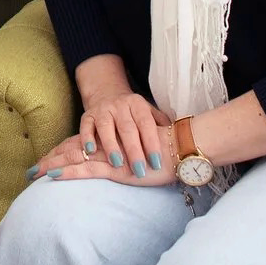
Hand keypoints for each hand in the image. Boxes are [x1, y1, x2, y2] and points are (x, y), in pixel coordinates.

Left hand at [31, 115, 177, 188]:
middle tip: (32, 170)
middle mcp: (106, 145)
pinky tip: (54, 176)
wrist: (179, 149)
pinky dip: (69, 173)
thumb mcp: (142, 154)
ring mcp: (109, 156)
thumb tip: (124, 164)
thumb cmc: (164, 153)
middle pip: (71, 150)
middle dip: (51, 160)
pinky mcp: (115, 168)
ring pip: (74, 158)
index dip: (62, 152)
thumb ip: (129, 156)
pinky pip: (87, 170)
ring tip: (35, 173)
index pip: (80, 144)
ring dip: (53, 166)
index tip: (46, 160)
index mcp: (110, 141)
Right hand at [56, 89, 172, 181]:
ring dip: (111, 145)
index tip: (157, 162)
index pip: (146, 124)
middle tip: (139, 170)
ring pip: (106, 127)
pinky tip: (91, 151)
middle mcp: (120, 105)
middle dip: (133, 150)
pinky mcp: (87, 116)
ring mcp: (102, 110)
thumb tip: (179, 138)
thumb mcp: (149, 113)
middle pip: (127, 128)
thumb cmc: (134, 114)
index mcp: (138, 105)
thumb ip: (161, 125)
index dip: (151, 143)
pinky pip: (85, 126)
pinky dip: (87, 138)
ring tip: (117, 163)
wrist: (107, 94)